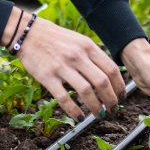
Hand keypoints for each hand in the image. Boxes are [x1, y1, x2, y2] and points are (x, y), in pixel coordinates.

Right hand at [7, 15, 124, 120]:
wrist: (28, 33)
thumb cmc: (55, 38)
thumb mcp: (78, 40)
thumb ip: (92, 55)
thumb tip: (109, 75)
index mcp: (87, 46)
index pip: (111, 69)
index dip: (119, 86)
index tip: (121, 97)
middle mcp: (77, 56)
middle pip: (102, 82)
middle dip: (111, 100)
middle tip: (112, 109)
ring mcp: (62, 66)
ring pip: (86, 91)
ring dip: (95, 107)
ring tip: (98, 115)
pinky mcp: (47, 77)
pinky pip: (64, 98)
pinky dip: (74, 110)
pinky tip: (78, 117)